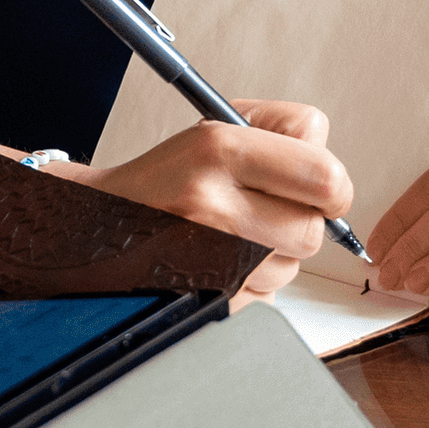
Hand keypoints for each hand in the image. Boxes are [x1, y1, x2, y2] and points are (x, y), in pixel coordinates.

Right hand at [68, 100, 353, 303]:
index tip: (318, 187)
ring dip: (274, 255)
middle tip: (271, 210)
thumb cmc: (166, 178)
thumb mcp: (215, 127)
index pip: (325, 177)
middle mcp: (211, 203)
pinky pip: (268, 296)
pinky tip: (220, 260)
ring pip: (291, 268)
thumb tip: (332, 175)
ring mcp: (208, 258)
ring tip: (233, 234)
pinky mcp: (207, 300)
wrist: (96, 225)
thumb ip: (283, 134)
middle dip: (301, 223)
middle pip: (313, 231)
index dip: (332, 186)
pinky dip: (254, 281)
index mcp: (218, 148)